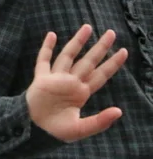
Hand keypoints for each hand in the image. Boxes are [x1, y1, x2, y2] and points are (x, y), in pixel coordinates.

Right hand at [26, 25, 127, 141]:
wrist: (34, 130)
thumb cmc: (57, 130)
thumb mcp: (81, 129)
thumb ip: (100, 121)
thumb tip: (119, 111)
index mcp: (82, 93)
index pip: (101, 74)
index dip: (112, 63)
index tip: (124, 51)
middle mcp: (71, 82)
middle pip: (88, 61)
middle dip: (100, 47)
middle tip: (112, 33)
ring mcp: (56, 79)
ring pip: (68, 56)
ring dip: (77, 42)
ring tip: (87, 27)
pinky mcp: (41, 79)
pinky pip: (43, 61)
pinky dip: (46, 48)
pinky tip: (51, 35)